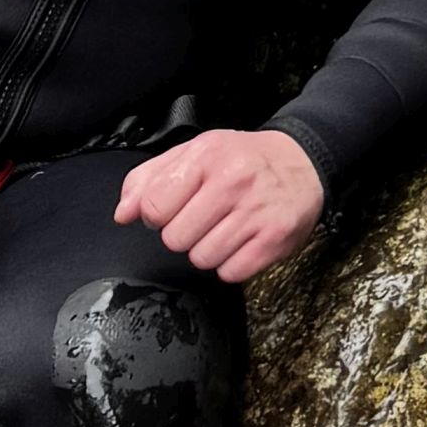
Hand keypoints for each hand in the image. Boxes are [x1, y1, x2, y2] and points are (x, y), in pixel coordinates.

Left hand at [115, 126, 323, 284]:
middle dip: (185, 233)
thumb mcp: (195, 153)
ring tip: (226, 227)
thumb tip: (123, 214)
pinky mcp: (274, 238)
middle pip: (175, 239)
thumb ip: (150, 179)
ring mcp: (255, 211)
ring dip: (209, 250)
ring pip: (202, 259)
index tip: (175, 208)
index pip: (154, 207)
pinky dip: (233, 263)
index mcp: (206, 156)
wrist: (303, 162)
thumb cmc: (242, 160)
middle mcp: (232, 181)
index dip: (158, 215)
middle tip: (206, 216)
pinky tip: (243, 240)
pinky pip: (231, 272)